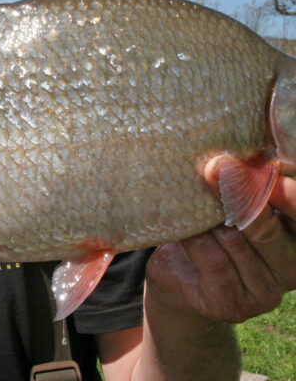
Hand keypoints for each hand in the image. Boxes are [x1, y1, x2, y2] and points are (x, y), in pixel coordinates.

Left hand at [145, 155, 295, 322]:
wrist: (176, 276)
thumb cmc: (209, 229)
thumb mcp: (231, 206)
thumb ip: (245, 186)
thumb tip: (232, 155)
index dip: (289, 195)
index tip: (267, 167)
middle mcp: (290, 270)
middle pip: (268, 230)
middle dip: (238, 195)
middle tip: (215, 168)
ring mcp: (263, 293)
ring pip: (235, 242)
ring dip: (208, 217)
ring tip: (191, 195)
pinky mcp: (232, 305)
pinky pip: (213, 260)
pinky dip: (195, 237)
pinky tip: (181, 225)